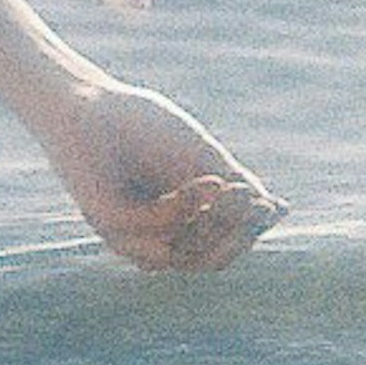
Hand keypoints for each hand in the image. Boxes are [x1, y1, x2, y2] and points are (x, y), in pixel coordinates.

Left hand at [42, 79, 279, 272]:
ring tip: (233, 187)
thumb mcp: (200, 156)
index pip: (224, 247)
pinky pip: (157, 231)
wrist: (87, 103)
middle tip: (255, 200)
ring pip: (184, 256)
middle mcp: (154, 236)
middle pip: (210, 261)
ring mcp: (129, 234)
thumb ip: (236, 186)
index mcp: (178, 223)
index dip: (249, 234)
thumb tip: (278, 212)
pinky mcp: (106, 221)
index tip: (272, 207)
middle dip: (238, 234)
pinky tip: (210, 184)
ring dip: (215, 224)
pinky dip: (188, 208)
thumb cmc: (143, 126)